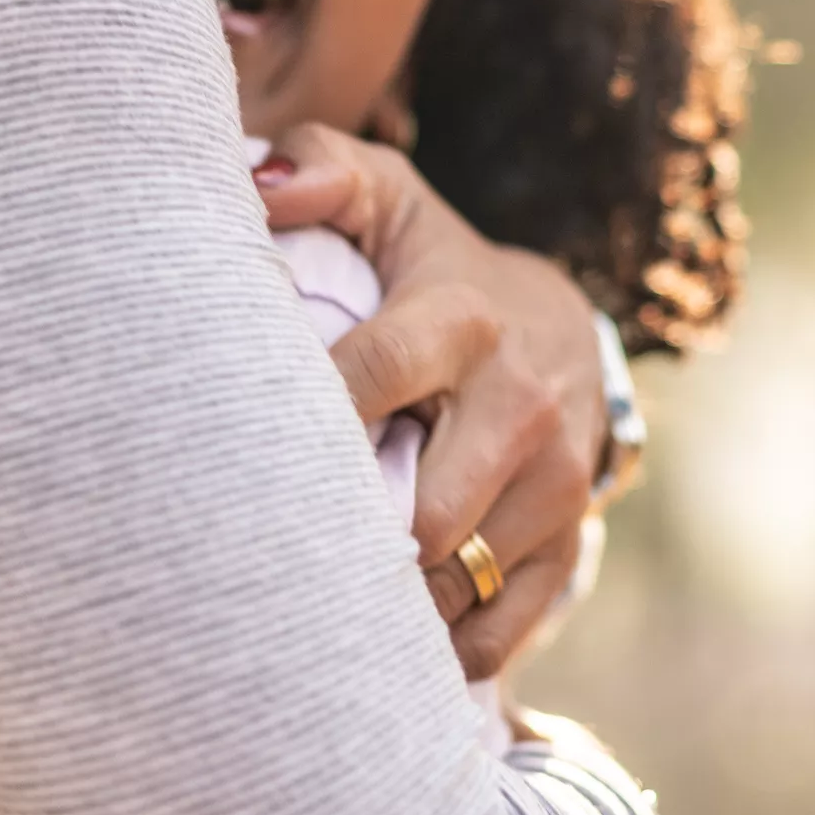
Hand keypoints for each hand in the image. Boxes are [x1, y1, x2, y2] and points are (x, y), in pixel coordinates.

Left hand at [259, 124, 604, 681]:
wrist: (560, 323)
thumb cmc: (434, 264)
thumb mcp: (387, 199)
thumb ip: (321, 171)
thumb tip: (260, 186)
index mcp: (463, 320)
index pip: (373, 378)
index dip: (309, 422)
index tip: (247, 446)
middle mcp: (521, 407)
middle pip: (423, 514)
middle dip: (351, 534)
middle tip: (285, 535)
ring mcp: (554, 483)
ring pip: (456, 580)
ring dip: (389, 593)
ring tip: (328, 576)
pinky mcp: (568, 541)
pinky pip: (498, 627)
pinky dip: (439, 642)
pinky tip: (387, 626)